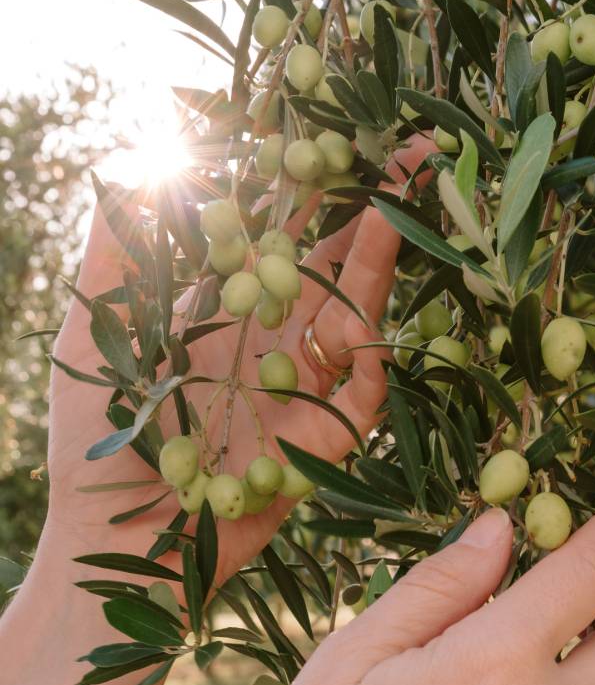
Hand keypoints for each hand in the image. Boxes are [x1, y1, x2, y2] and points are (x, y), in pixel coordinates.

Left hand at [45, 135, 433, 577]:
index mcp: (219, 314)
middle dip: (372, 215)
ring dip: (380, 271)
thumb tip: (140, 165)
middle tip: (415, 156)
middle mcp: (267, 345)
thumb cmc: (95, 448)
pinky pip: (361, 397)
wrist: (115, 543)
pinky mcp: (319, 445)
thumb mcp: (90, 338)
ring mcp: (299, 393)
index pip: (276, 238)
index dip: (309, 191)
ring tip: (394, 219)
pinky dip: (371, 364)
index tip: (338, 141)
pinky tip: (363, 333)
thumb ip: (113, 256)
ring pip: (357, 320)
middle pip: (331, 269)